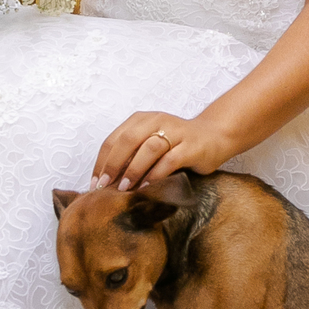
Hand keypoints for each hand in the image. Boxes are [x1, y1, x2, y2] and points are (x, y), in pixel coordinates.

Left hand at [92, 111, 233, 190]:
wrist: (214, 136)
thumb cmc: (177, 144)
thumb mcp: (150, 144)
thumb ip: (131, 156)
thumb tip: (107, 181)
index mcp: (141, 120)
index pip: (114, 139)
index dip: (102, 162)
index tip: (94, 182)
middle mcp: (157, 121)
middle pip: (127, 140)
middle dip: (113, 165)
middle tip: (104, 186)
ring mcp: (175, 132)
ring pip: (149, 148)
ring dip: (133, 169)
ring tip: (123, 188)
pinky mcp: (191, 146)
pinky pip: (170, 160)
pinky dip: (156, 174)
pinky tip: (147, 186)